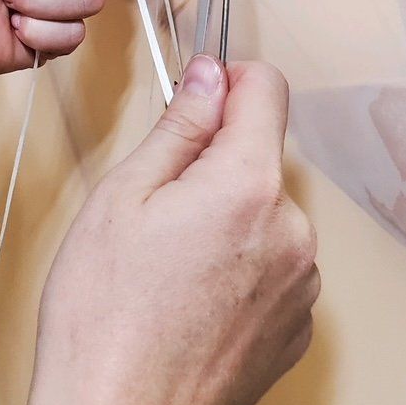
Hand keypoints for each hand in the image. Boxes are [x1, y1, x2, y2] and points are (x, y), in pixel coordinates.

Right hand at [28, 59, 319, 404]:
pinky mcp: (296, 329)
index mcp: (249, 186)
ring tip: (166, 262)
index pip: (267, 88)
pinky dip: (238, 264)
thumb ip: (179, 126)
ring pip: (265, 211)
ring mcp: (300, 286)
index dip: (226, 82)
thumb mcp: (122, 196)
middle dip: (214, 161)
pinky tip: (188, 296)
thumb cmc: (105, 320)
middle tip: (155, 203)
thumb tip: (209, 75)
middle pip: (261, 155)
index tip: (196, 99)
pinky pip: (272, 264)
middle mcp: (292, 232)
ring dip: (226, 215)